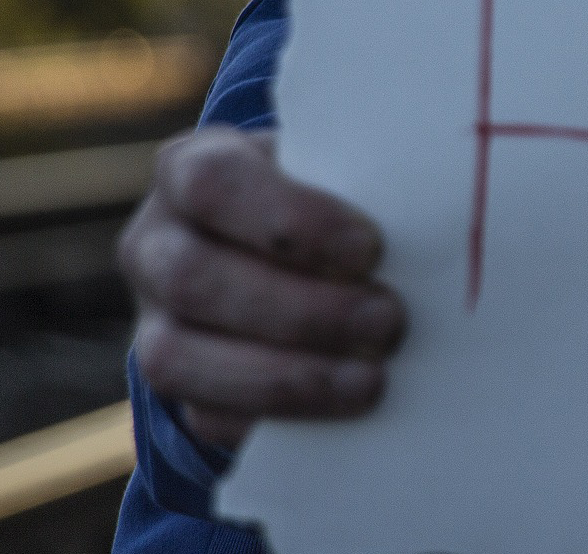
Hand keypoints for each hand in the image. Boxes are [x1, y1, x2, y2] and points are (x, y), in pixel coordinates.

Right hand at [118, 127, 405, 449]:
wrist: (289, 258)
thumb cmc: (330, 203)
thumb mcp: (339, 176)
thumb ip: (363, 189)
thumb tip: (435, 224)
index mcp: (191, 170)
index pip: (215, 184)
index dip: (292, 220)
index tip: (371, 248)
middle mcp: (154, 245)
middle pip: (196, 279)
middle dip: (302, 310)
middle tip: (389, 321)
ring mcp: (152, 322)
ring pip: (179, 359)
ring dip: (287, 375)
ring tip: (373, 379)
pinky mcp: (175, 390)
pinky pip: (203, 417)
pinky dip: (276, 418)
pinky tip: (339, 410)